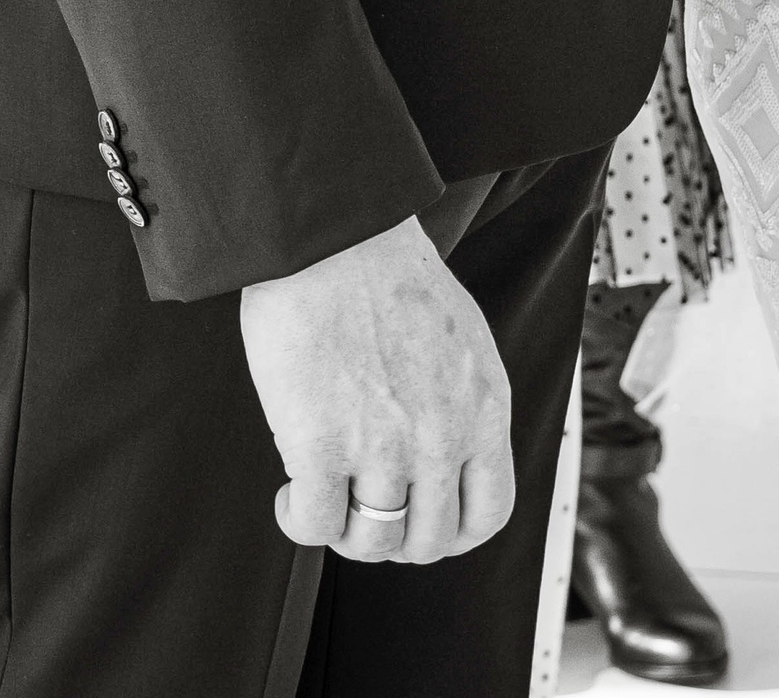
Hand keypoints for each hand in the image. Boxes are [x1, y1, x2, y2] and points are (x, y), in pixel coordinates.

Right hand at [240, 214, 513, 564]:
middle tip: (363, 507)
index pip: (488, 514)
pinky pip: (314, 526)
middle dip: (393, 537)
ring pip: (371, 543)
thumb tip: (447, 457)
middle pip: (427, 542)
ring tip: (324, 497)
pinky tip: (290, 493)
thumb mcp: (463, 341)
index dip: (451, 533)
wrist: (336, 235)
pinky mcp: (320, 446)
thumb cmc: (388, 274)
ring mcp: (382, 446)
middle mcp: (442, 436)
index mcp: (484, 407)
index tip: (420, 521)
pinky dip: (298, 520)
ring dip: (343, 532)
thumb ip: (462, 403)